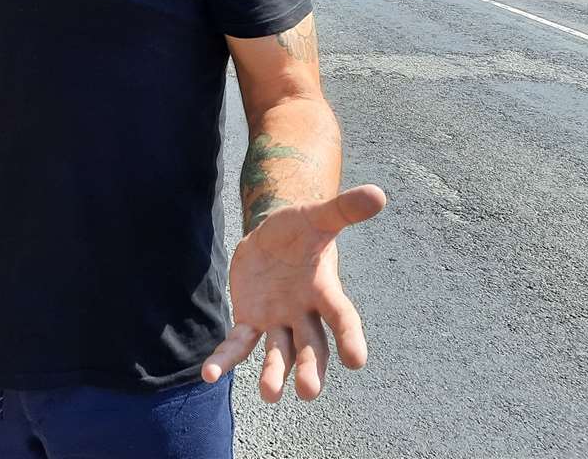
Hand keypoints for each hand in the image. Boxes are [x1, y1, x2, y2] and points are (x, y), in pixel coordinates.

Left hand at [202, 184, 385, 401]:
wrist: (272, 236)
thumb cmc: (300, 229)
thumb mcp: (317, 217)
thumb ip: (344, 210)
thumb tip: (378, 193)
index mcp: (325, 290)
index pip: (342, 317)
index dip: (350, 337)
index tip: (356, 360)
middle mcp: (304, 313)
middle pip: (311, 346)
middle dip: (310, 368)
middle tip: (308, 391)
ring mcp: (278, 321)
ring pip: (278, 352)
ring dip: (273, 373)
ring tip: (269, 395)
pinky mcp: (251, 321)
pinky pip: (239, 344)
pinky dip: (225, 359)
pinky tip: (209, 375)